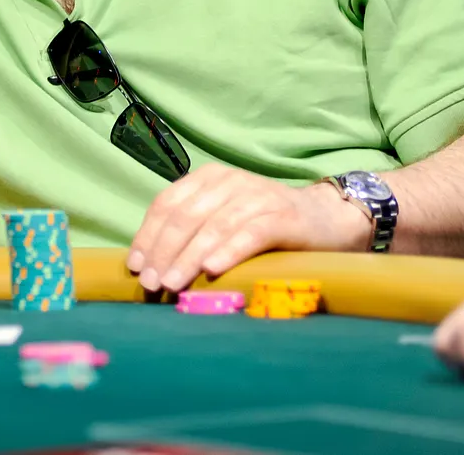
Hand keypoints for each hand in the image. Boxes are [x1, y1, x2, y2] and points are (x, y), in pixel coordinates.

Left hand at [125, 165, 370, 292]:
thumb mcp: (224, 220)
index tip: (135, 267)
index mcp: (209, 178)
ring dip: (188, 257)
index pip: (167, 204)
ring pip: (213, 226)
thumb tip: (150, 265)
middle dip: (163, 252)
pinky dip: (228, 250)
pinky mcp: (284, 216)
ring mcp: (257, 196)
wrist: (328, 220)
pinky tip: (212, 269)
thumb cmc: (267, 225)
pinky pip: (250, 232)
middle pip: (185, 217)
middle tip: (151, 285)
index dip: (147, 236)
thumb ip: (193, 231)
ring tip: (172, 284)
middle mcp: (230, 181)